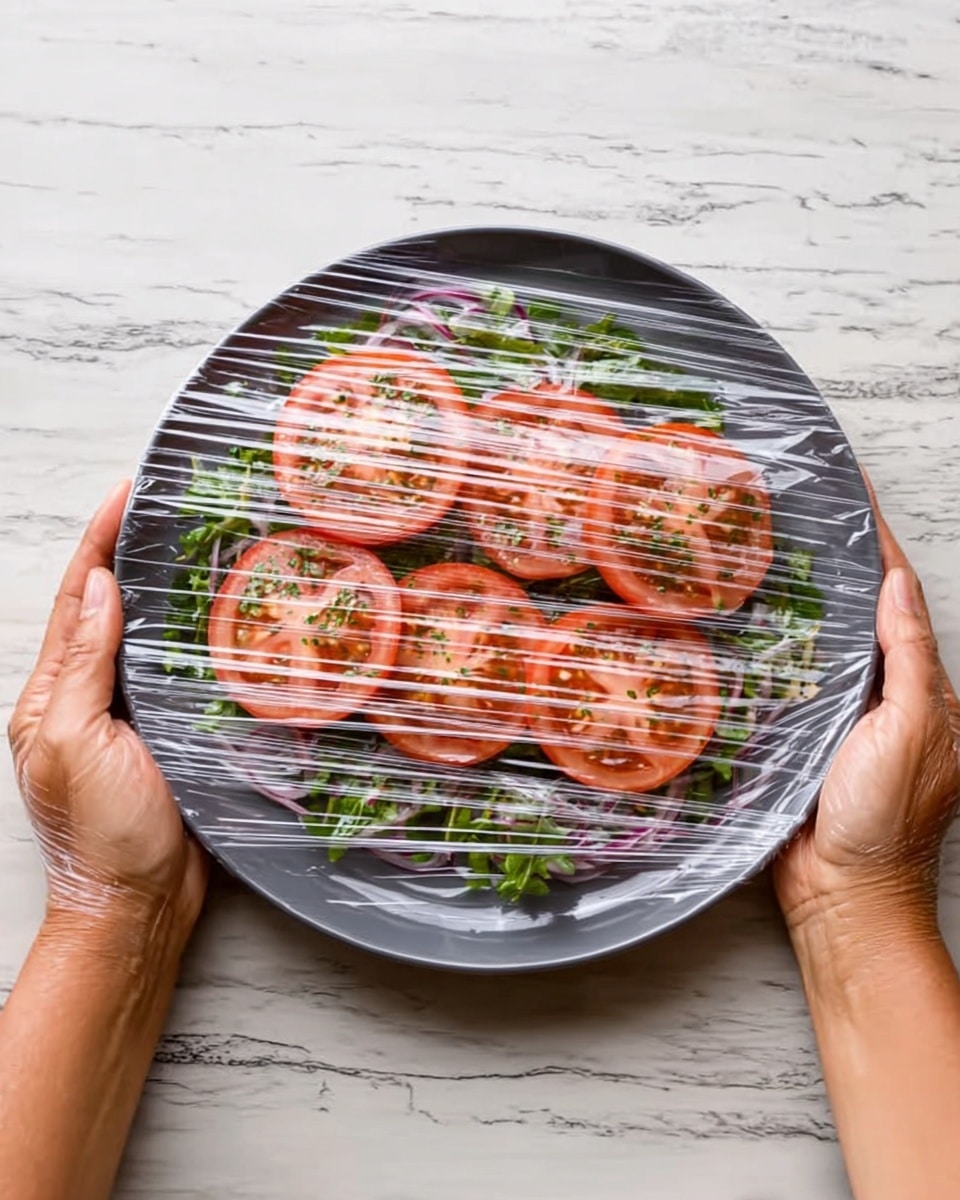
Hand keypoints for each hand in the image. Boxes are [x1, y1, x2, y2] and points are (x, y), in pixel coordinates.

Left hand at [7, 482, 206, 945]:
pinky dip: (193, 638)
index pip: (77, 600)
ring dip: (165, 590)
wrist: (138, 906)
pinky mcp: (169, 735)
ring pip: (148, 637)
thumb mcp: (76, 741)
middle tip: (167, 504)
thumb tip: (99, 589)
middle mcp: (88, 697)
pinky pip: (180, 674)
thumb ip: (86, 664)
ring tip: (197, 544)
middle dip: (130, 553)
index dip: (99, 542)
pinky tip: (219, 618)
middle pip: (109, 608)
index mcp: (52, 694)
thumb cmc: (100, 835)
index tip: (126, 494)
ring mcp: (130, 716)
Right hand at [774, 490, 959, 937]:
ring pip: (818, 643)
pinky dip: (772, 647)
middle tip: (799, 514)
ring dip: (799, 601)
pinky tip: (743, 624)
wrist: (841, 895)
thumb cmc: (885, 818)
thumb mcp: (911, 729)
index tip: (855, 496)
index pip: (900, 600)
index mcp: (921, 689)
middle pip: (859, 613)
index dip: (879, 547)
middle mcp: (882, 696)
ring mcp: (839, 717)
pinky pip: (786, 681)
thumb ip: (908, 657)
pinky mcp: (799, 737)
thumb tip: (895, 583)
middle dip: (837, 563)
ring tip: (764, 553)